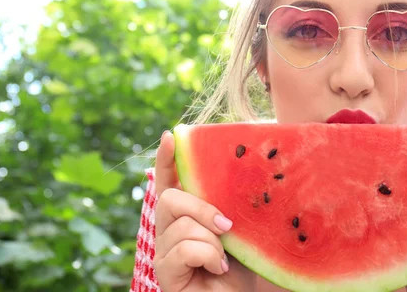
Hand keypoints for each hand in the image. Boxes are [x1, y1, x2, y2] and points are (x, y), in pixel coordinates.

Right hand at [153, 130, 255, 291]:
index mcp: (186, 213)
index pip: (169, 180)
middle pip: (170, 198)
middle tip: (228, 226)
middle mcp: (168, 229)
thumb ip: (231, 203)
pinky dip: (207, 256)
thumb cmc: (242, 264)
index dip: (167, 158)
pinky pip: (184, 249)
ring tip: (224, 259)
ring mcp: (164, 251)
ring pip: (182, 225)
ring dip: (211, 240)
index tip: (172, 135)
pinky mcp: (165, 271)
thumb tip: (243, 168)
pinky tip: (217, 269)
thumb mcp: (240, 226)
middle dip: (202, 208)